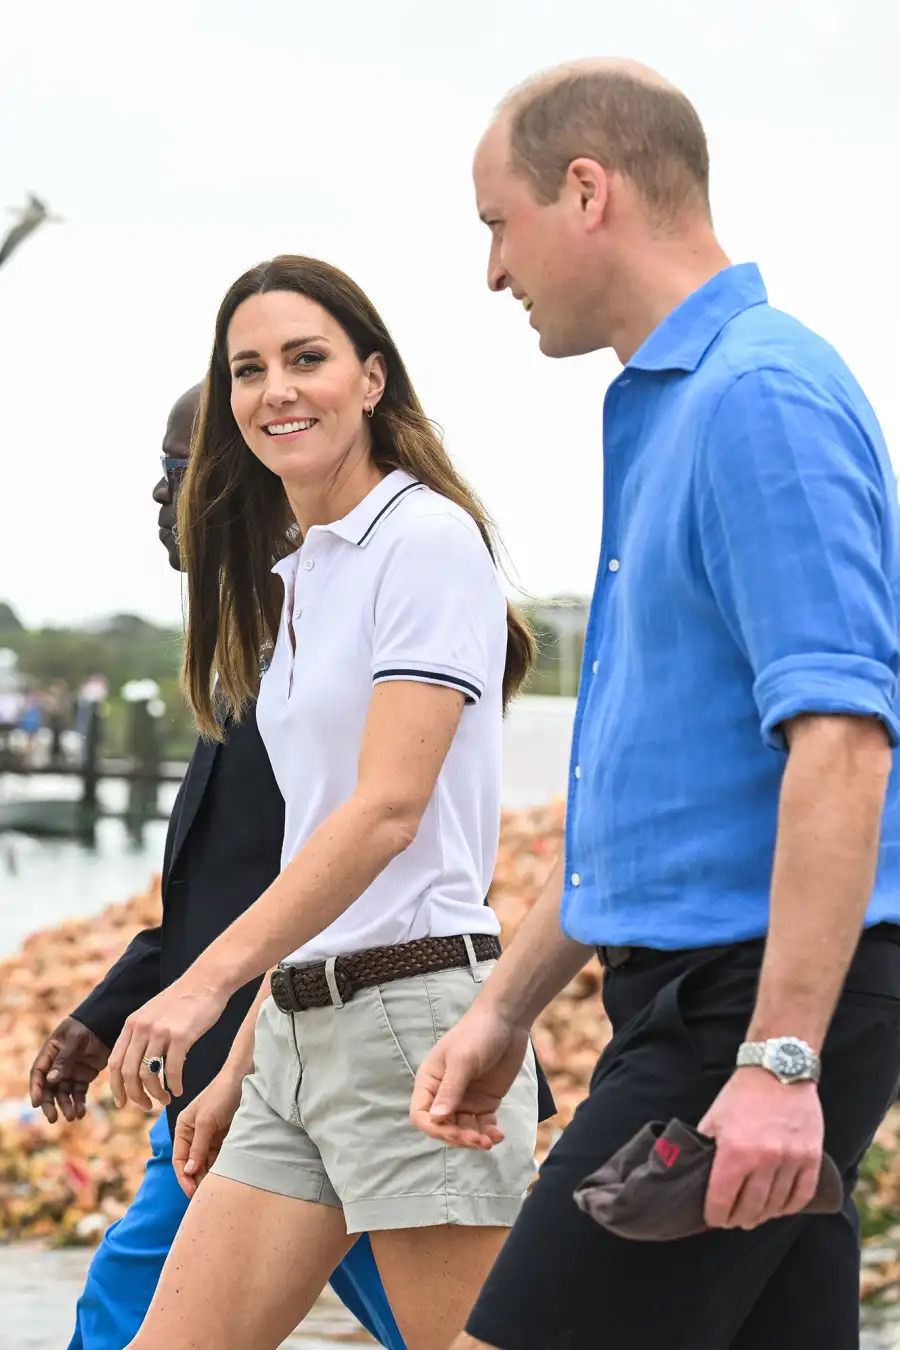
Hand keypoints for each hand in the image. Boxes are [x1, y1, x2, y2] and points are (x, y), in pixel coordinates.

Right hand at [29, 1017, 109, 1122]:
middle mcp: (57, 1066)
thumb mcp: (74, 1040)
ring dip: (66, 1106)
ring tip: (72, 1117)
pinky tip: (81, 1113)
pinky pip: (78, 1093)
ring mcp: (70, 1072)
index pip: (38, 1073)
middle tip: (52, 1118)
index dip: (36, 1089)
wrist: (106, 1025)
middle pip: (49, 1088)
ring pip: (64, 1094)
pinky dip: (79, 1103)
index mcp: (49, 1054)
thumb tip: (51, 1080)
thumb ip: (64, 1059)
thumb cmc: (86, 1027)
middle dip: (49, 1104)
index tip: (37, 1103)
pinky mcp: (83, 1077)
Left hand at [108, 976, 228, 1110]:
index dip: (116, 1087)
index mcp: (132, 1024)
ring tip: (165, 1099)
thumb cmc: (184, 1000)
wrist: (207, 980)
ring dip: (156, 1094)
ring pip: (149, 1075)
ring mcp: (161, 1031)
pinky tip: (179, 1090)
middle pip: (129, 1073)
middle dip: (136, 1096)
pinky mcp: (181, 1035)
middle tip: (146, 1106)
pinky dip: (174, 1085)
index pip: (115, 1063)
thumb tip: (137, 1066)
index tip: (123, 1102)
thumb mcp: (153, 1013)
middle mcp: (142, 1027)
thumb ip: (142, 1035)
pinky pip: (172, 1070)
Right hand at [172, 1068, 244, 1198]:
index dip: (184, 1177)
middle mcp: (195, 1133)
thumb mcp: (206, 1121)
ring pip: (207, 1162)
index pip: (180, 1158)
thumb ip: (198, 1147)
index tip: (192, 1192)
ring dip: (210, 1174)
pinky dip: (221, 1166)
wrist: (246, 1077)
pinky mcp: (225, 1136)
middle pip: (193, 1163)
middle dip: (197, 1179)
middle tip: (205, 1196)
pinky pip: (220, 1156)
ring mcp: (210, 1135)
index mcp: (184, 1128)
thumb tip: (189, 1171)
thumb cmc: (222, 1094)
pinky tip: (225, 1176)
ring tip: (216, 1188)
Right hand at [410, 1002, 529, 1149]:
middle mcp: (444, 1094)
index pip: (421, 1114)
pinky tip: (498, 1135)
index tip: (455, 1133)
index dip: (434, 1129)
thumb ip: (450, 1089)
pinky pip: (481, 1125)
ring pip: (463, 1130)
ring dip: (474, 1139)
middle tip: (478, 1140)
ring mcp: (465, 1099)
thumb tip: (436, 1119)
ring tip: (491, 1141)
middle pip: (443, 1127)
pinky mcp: (485, 1101)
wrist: (507, 1020)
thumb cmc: (478, 1033)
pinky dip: (488, 1133)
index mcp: (430, 1081)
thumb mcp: (462, 1060)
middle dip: (458, 1137)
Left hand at [699, 1067, 823, 1229]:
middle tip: (733, 1220)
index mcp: (734, 1151)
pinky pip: (801, 1195)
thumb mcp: (714, 1119)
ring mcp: (790, 1159)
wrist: (778, 1070)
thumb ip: (705, 1148)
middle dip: (737, 1219)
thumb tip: (693, 1173)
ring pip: (775, 1206)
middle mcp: (764, 1159)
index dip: (715, 1216)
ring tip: (754, 1216)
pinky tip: (778, 1208)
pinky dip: (788, 1207)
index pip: (721, 1201)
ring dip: (762, 1216)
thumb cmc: (742, 1096)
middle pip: (749, 1209)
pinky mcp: (811, 1157)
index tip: (713, 1218)